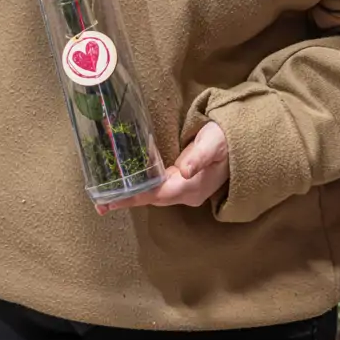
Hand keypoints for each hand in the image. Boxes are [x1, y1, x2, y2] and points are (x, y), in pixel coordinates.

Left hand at [96, 121, 228, 214]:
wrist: (240, 143)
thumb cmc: (225, 139)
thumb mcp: (214, 142)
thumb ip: (199, 156)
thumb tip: (183, 171)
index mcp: (192, 186)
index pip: (158, 193)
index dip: (135, 195)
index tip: (113, 198)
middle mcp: (187, 193)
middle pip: (152, 199)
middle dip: (126, 200)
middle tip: (99, 201)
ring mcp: (185, 190)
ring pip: (153, 195)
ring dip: (130, 196)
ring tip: (104, 197)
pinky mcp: (182, 183)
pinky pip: (157, 188)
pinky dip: (139, 188)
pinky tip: (125, 184)